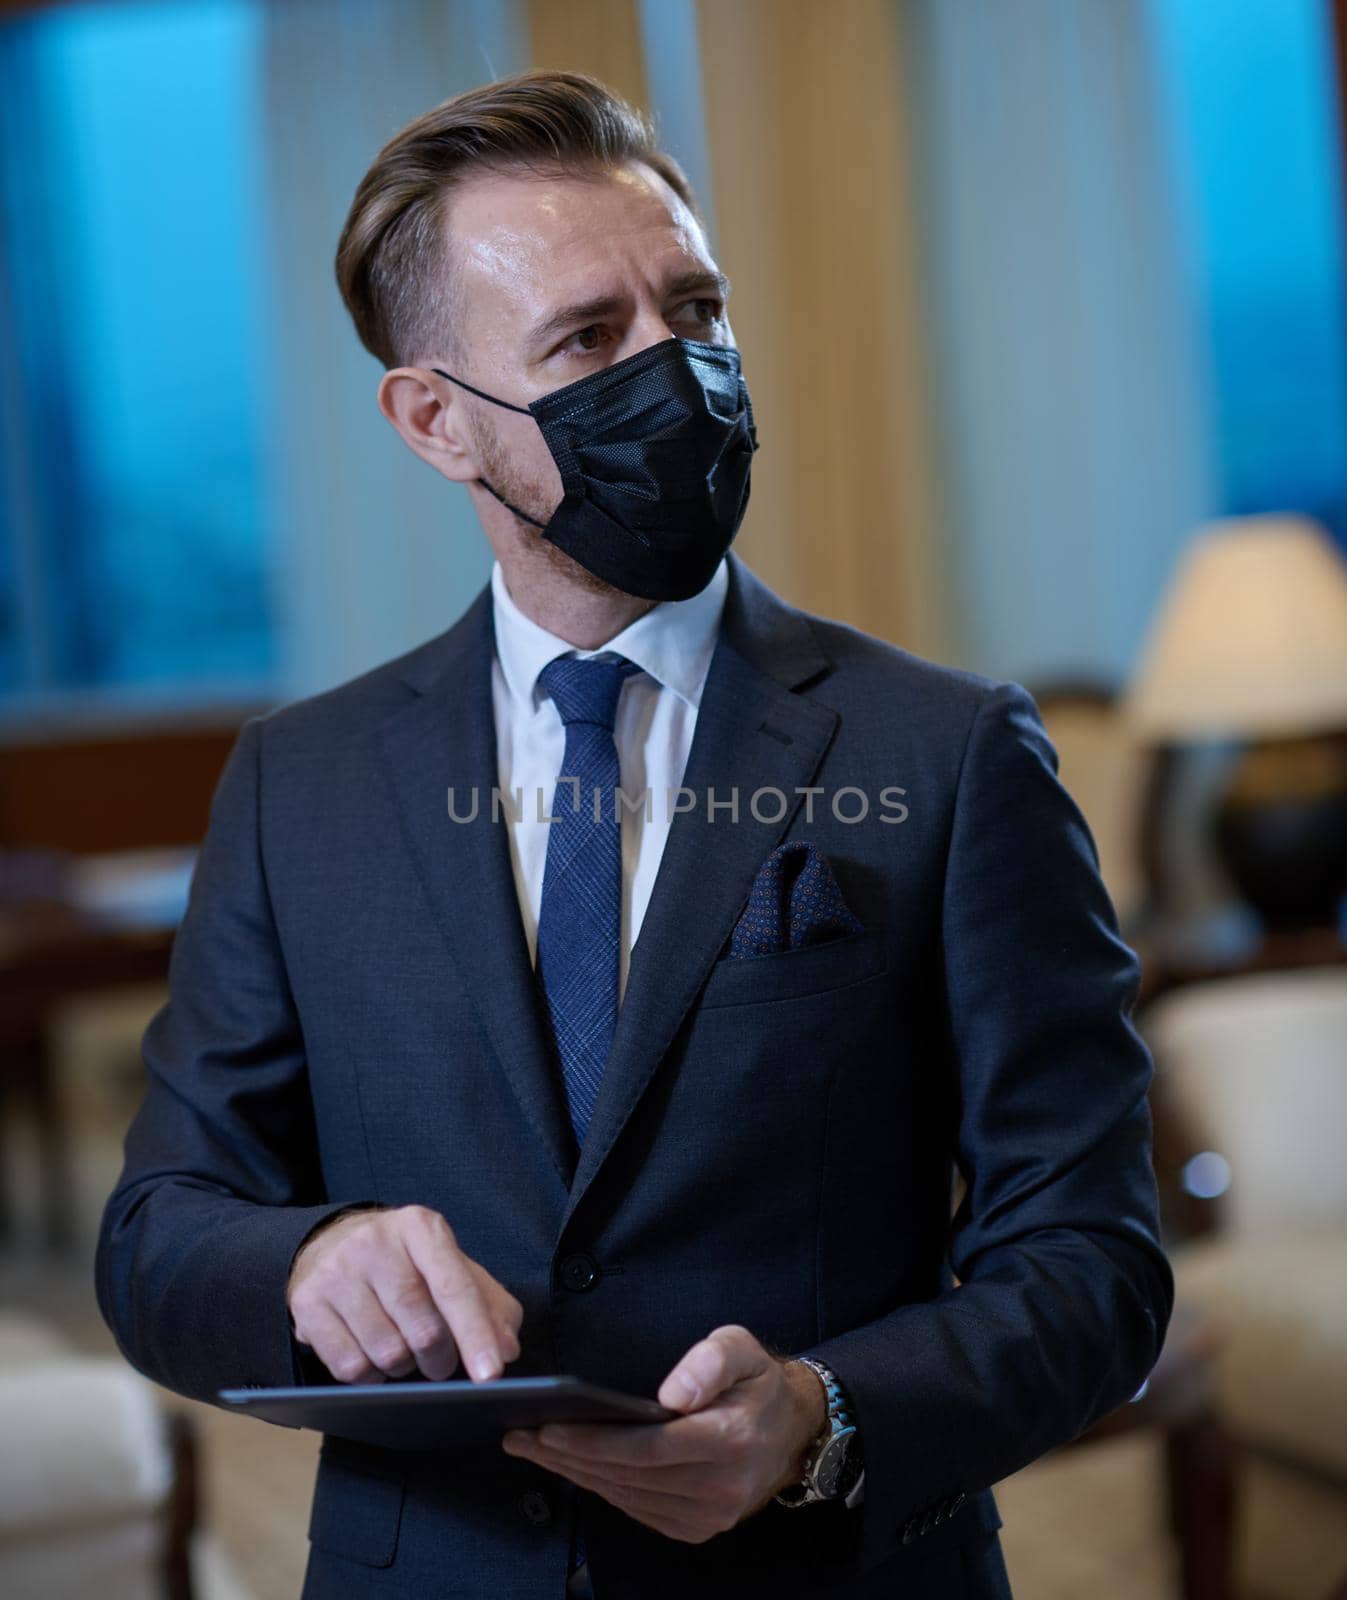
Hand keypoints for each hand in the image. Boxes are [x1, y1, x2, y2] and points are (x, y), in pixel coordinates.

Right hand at [286, 1204, 522, 1383]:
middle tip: (440, 1363)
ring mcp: (336, 1271)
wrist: (332, 1242)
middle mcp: (375, 1242)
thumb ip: (489, 1304)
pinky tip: (373, 1354)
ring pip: (386, 1353)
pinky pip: (349, 1368)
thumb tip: (506, 1349)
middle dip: (440, 1360)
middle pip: (422, 1329)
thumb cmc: (406, 1262)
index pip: (455, 1287)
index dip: (476, 1334)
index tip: (491, 1374)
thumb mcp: (452, 1267)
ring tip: (403, 1350)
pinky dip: (371, 1376)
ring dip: (404, 1367)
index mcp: (420, 1227)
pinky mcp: (307, 1302)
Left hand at [501, 1324, 827, 1542]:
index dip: (595, 1441)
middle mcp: (720, 1487)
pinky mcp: (697, 1527)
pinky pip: (638, 1511)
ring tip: (533, 1449)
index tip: (550, 1427)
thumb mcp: (741, 1348)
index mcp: (730, 1440)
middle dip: (568, 1457)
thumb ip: (709, 1361)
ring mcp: (709, 1515)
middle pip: (629, 1476)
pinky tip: (572, 1468)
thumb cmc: (757, 1383)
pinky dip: (601, 1489)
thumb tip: (672, 1394)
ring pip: (627, 1498)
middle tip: (521, 1436)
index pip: (648, 1448)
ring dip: (575, 1475)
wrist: (793, 1430)